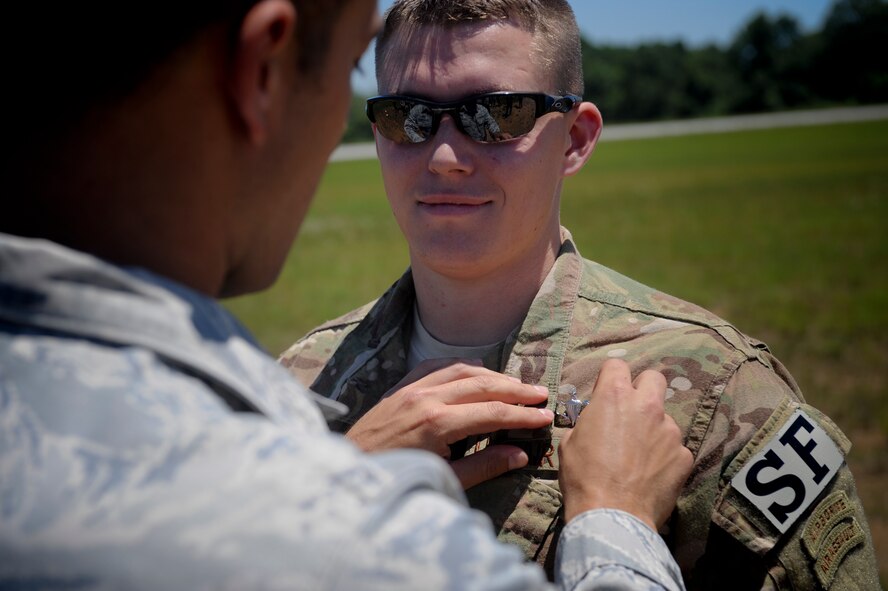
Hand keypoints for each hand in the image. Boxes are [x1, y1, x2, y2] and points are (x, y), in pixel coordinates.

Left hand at [346, 359, 553, 488]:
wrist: (348, 472)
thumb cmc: (396, 479)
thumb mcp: (441, 479)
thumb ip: (482, 467)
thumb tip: (519, 455)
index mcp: (437, 424)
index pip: (492, 413)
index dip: (523, 415)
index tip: (545, 416)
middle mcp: (426, 398)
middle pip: (482, 384)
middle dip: (515, 389)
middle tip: (540, 394)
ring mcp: (411, 388)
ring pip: (461, 370)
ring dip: (492, 375)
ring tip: (515, 384)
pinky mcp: (401, 386)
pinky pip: (437, 366)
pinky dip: (461, 366)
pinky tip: (476, 371)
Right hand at [558, 359, 692, 529]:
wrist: (612, 516)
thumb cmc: (583, 477)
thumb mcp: (570, 442)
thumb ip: (587, 422)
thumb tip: (594, 421)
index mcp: (614, 397)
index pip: (617, 365)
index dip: (610, 377)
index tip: (606, 391)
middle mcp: (646, 406)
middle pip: (654, 378)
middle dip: (643, 389)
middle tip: (631, 410)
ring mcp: (670, 430)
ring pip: (665, 417)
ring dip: (653, 428)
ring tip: (639, 456)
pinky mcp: (684, 455)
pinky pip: (674, 448)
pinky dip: (664, 456)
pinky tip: (651, 474)